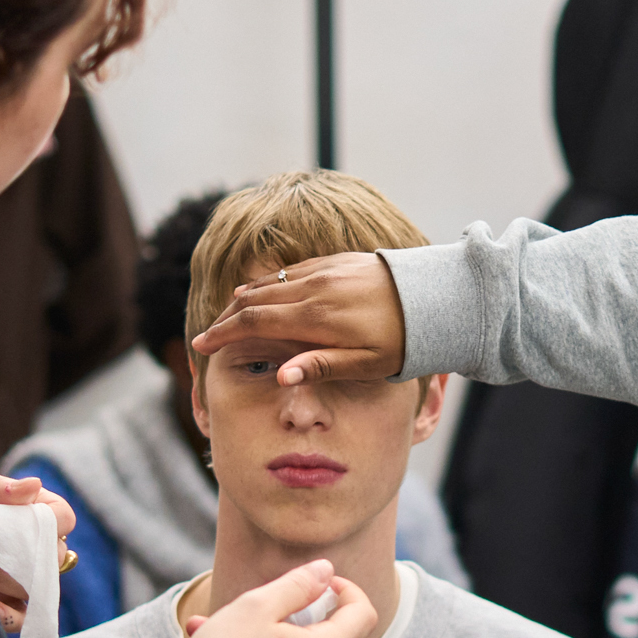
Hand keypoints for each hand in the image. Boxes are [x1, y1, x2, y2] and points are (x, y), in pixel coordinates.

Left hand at [0, 467, 74, 633]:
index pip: (63, 517)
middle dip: (25, 553)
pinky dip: (10, 617)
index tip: (25, 520)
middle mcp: (31, 544)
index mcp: (30, 510)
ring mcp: (18, 575)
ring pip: (39, 586)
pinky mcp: (3, 602)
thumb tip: (33, 486)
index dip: (53, 521)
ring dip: (9, 580)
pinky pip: (22, 618)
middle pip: (55, 556)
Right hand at [189, 252, 405, 385]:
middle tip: (206, 336)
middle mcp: (315, 288)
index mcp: (317, 317)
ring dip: (242, 299)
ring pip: (270, 282)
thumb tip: (279, 376)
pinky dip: (267, 283)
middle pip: (253, 299)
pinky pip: (290, 271)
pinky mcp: (337, 261)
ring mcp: (325, 270)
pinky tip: (260, 292)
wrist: (436, 298)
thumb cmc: (403, 342)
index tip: (201, 346)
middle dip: (224, 317)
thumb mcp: (365, 365)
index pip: (255, 322)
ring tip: (225, 317)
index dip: (223, 334)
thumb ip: (320, 367)